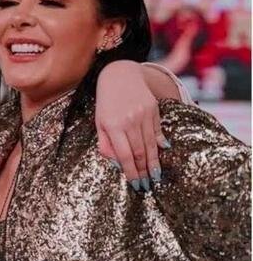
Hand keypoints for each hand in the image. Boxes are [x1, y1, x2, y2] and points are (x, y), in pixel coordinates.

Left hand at [96, 61, 167, 192]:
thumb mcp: (99, 122)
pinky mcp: (154, 109)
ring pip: (151, 144)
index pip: (125, 155)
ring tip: (156, 176)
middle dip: (144, 171)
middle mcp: (130, 121)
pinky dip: (159, 145)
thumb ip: (105, 143)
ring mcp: (144, 115)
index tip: (136, 184)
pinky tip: (161, 156)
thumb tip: (116, 163)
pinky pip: (157, 132)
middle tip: (147, 185)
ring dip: (154, 162)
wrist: (120, 75)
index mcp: (113, 125)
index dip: (132, 172)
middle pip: (140, 152)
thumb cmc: (106, 102)